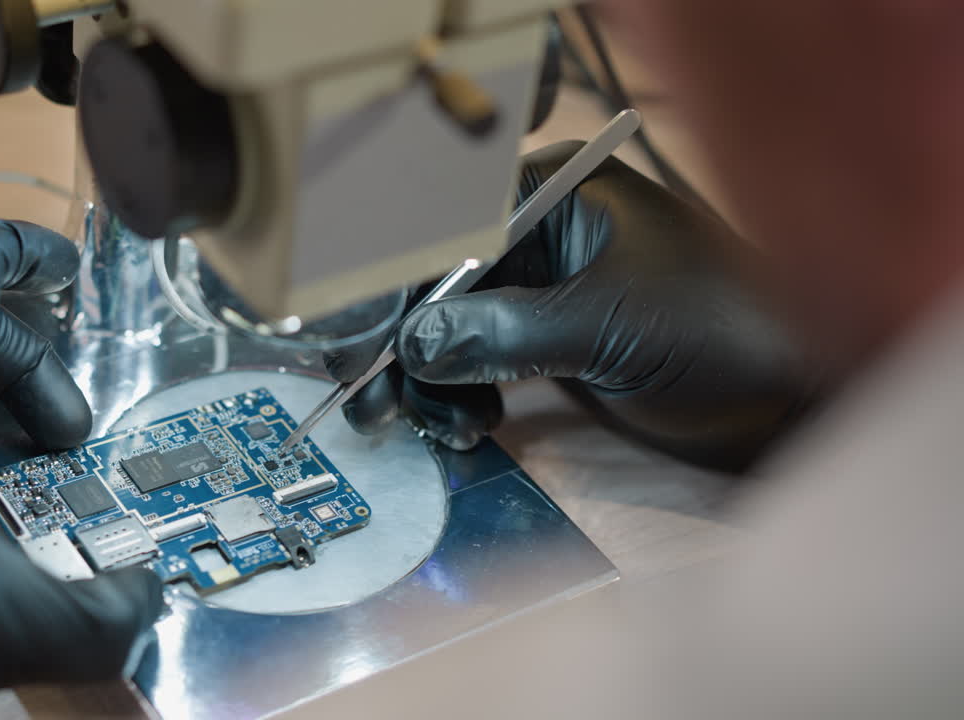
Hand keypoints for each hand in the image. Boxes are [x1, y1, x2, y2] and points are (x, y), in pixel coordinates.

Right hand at [332, 142, 816, 470]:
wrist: (796, 397)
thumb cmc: (725, 330)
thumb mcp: (608, 323)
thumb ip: (502, 331)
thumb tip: (412, 343)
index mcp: (552, 196)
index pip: (440, 231)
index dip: (385, 288)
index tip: (345, 340)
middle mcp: (537, 238)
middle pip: (431, 284)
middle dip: (398, 345)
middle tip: (366, 403)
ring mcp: (539, 296)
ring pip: (446, 332)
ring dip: (428, 383)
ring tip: (445, 428)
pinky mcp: (546, 350)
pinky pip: (474, 367)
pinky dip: (457, 399)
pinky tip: (464, 428)